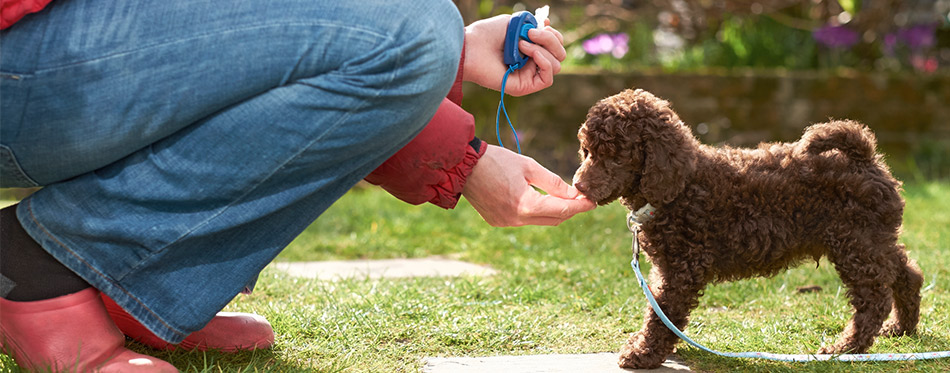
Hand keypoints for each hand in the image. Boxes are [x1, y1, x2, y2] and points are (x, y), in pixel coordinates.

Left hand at [462, 14, 565, 96]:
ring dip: (542, 50)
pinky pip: (547, 79)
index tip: (542, 24)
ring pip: (556, 65)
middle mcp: (532, 63)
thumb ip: (534, 25)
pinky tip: (529, 53)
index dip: (553, 35)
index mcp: (531, 49)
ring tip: (521, 44)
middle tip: (530, 32)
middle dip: (550, 40)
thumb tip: (549, 27)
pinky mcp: (524, 87)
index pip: (556, 45)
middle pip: (560, 55)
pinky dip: (544, 62)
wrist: (471, 48)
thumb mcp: (515, 23)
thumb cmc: (487, 34)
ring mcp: (528, 75)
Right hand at [462, 145, 595, 226]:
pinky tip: (537, 199)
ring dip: (552, 211)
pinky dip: (534, 211)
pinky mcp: (497, 221)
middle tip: (581, 198)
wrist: (463, 166)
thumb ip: (554, 182)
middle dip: (569, 210)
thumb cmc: (496, 161)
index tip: (593, 201)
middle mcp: (516, 219)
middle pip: (554, 220)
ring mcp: (505, 223)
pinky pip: (523, 220)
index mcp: (526, 205)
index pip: (563, 210)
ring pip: (539, 221)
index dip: (580, 206)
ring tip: (561, 197)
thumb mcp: (529, 166)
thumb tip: (574, 194)